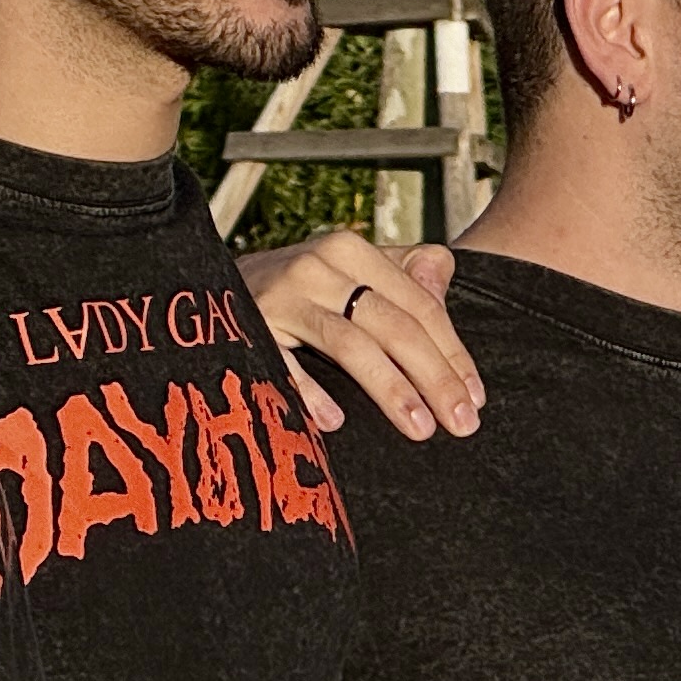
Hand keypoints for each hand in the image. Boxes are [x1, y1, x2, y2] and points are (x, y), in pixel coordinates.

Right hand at [242, 230, 481, 439]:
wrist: (204, 286)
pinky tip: (335, 421)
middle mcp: (319, 266)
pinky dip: (309, 392)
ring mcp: (280, 295)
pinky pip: (284, 364)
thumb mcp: (353, 271)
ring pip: (352, 345)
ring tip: (421, 429)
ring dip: (391, 390)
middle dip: (436, 378)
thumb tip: (442, 271)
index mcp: (353, 251)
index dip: (454, 354)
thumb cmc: (301, 290)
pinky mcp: (245, 326)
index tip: (475, 399)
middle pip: (396, 327)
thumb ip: (406, 274)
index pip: (421, 307)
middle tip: (462, 425)